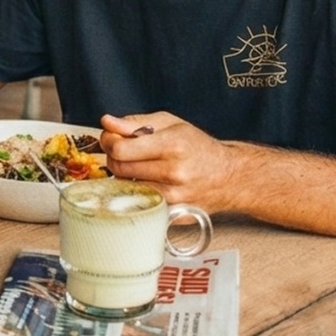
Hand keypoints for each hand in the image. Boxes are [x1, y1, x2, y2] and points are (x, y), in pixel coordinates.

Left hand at [99, 112, 233, 208]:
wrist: (229, 176)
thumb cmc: (198, 147)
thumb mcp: (170, 124)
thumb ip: (135, 123)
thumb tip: (107, 122)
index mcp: (172, 145)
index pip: (121, 149)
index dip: (109, 142)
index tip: (111, 139)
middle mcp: (173, 172)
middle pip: (119, 168)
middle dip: (114, 157)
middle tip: (123, 151)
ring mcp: (173, 196)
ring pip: (125, 187)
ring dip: (125, 176)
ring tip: (139, 166)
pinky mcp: (172, 212)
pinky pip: (139, 201)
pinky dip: (136, 191)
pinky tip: (148, 182)